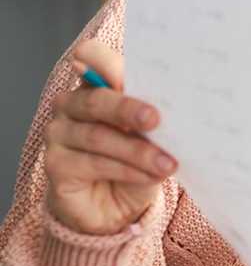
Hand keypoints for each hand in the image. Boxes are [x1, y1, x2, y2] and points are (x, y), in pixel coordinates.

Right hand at [43, 40, 176, 235]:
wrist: (112, 206)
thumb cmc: (134, 162)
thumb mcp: (151, 138)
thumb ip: (155, 120)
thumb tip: (180, 113)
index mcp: (96, 87)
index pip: (91, 59)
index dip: (103, 60)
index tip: (123, 69)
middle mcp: (71, 106)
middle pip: (95, 100)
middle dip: (127, 109)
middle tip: (155, 119)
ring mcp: (59, 134)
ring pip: (98, 137)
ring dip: (137, 151)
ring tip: (167, 164)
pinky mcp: (55, 165)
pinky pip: (94, 163)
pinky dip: (127, 170)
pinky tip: (149, 176)